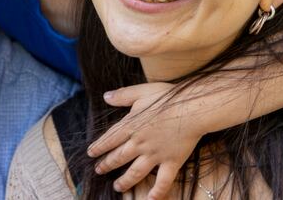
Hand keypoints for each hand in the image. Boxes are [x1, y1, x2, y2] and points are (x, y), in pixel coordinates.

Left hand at [87, 82, 201, 199]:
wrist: (191, 108)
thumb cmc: (168, 97)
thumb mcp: (141, 91)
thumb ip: (123, 95)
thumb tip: (105, 96)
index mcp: (131, 126)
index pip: (110, 139)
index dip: (99, 147)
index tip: (91, 153)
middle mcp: (140, 143)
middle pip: (119, 157)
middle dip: (107, 165)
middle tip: (98, 171)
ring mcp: (155, 155)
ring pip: (135, 172)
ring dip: (125, 181)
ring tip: (117, 187)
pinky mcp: (171, 162)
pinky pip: (163, 181)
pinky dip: (157, 192)